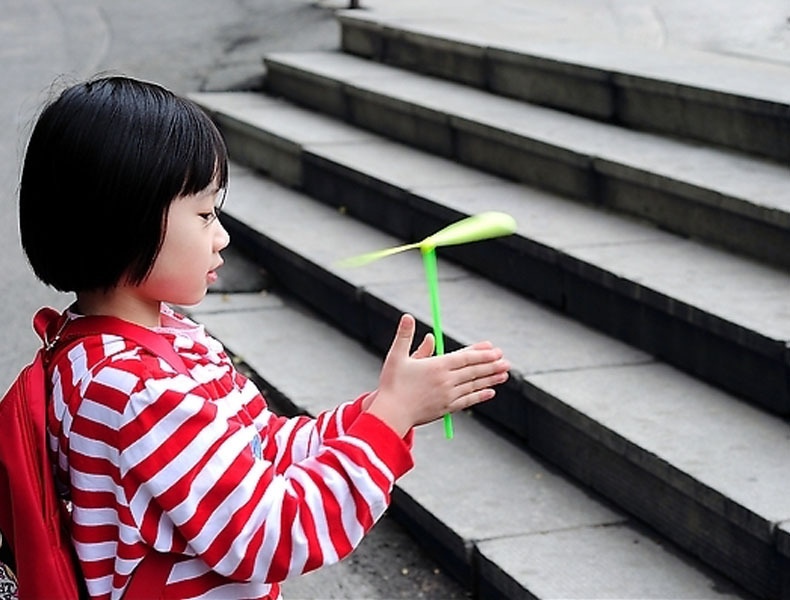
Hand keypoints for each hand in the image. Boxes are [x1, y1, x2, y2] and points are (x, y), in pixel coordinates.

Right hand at [367, 314, 509, 436]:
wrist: (391, 415)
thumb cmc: (392, 385)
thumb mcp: (396, 357)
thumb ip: (404, 336)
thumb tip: (408, 316)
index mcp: (436, 366)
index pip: (465, 357)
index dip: (481, 353)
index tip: (494, 349)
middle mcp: (446, 381)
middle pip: (473, 371)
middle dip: (491, 365)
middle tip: (506, 360)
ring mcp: (448, 396)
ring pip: (474, 385)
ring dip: (491, 379)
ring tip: (504, 374)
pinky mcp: (446, 409)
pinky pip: (468, 401)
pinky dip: (480, 395)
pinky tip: (490, 392)